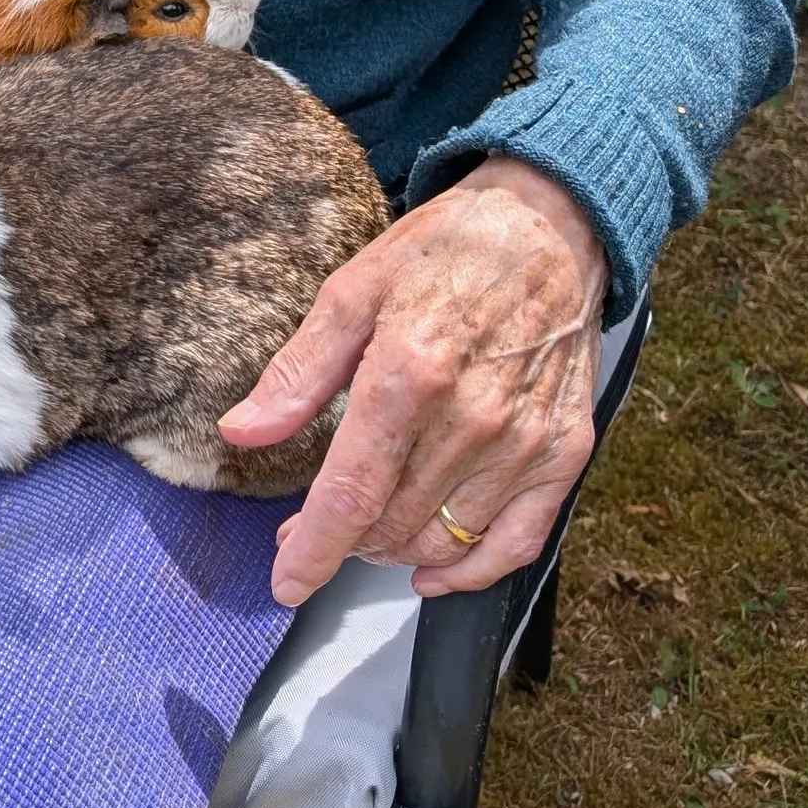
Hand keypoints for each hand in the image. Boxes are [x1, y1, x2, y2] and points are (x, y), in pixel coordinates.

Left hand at [217, 159, 608, 607]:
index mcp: (408, 372)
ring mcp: (524, 439)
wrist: (548, 226)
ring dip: (395, 549)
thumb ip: (297, 373)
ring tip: (367, 528)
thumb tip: (241, 432)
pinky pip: (517, 542)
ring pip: (445, 540)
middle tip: (312, 527)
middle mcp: (473, 417)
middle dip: (341, 541)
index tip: (286, 582)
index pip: (352, 493)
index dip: (314, 551)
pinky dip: (471, 570)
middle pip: (392, 523)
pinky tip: (436, 570)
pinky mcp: (566, 451)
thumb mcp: (352, 292)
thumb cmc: (445, 253)